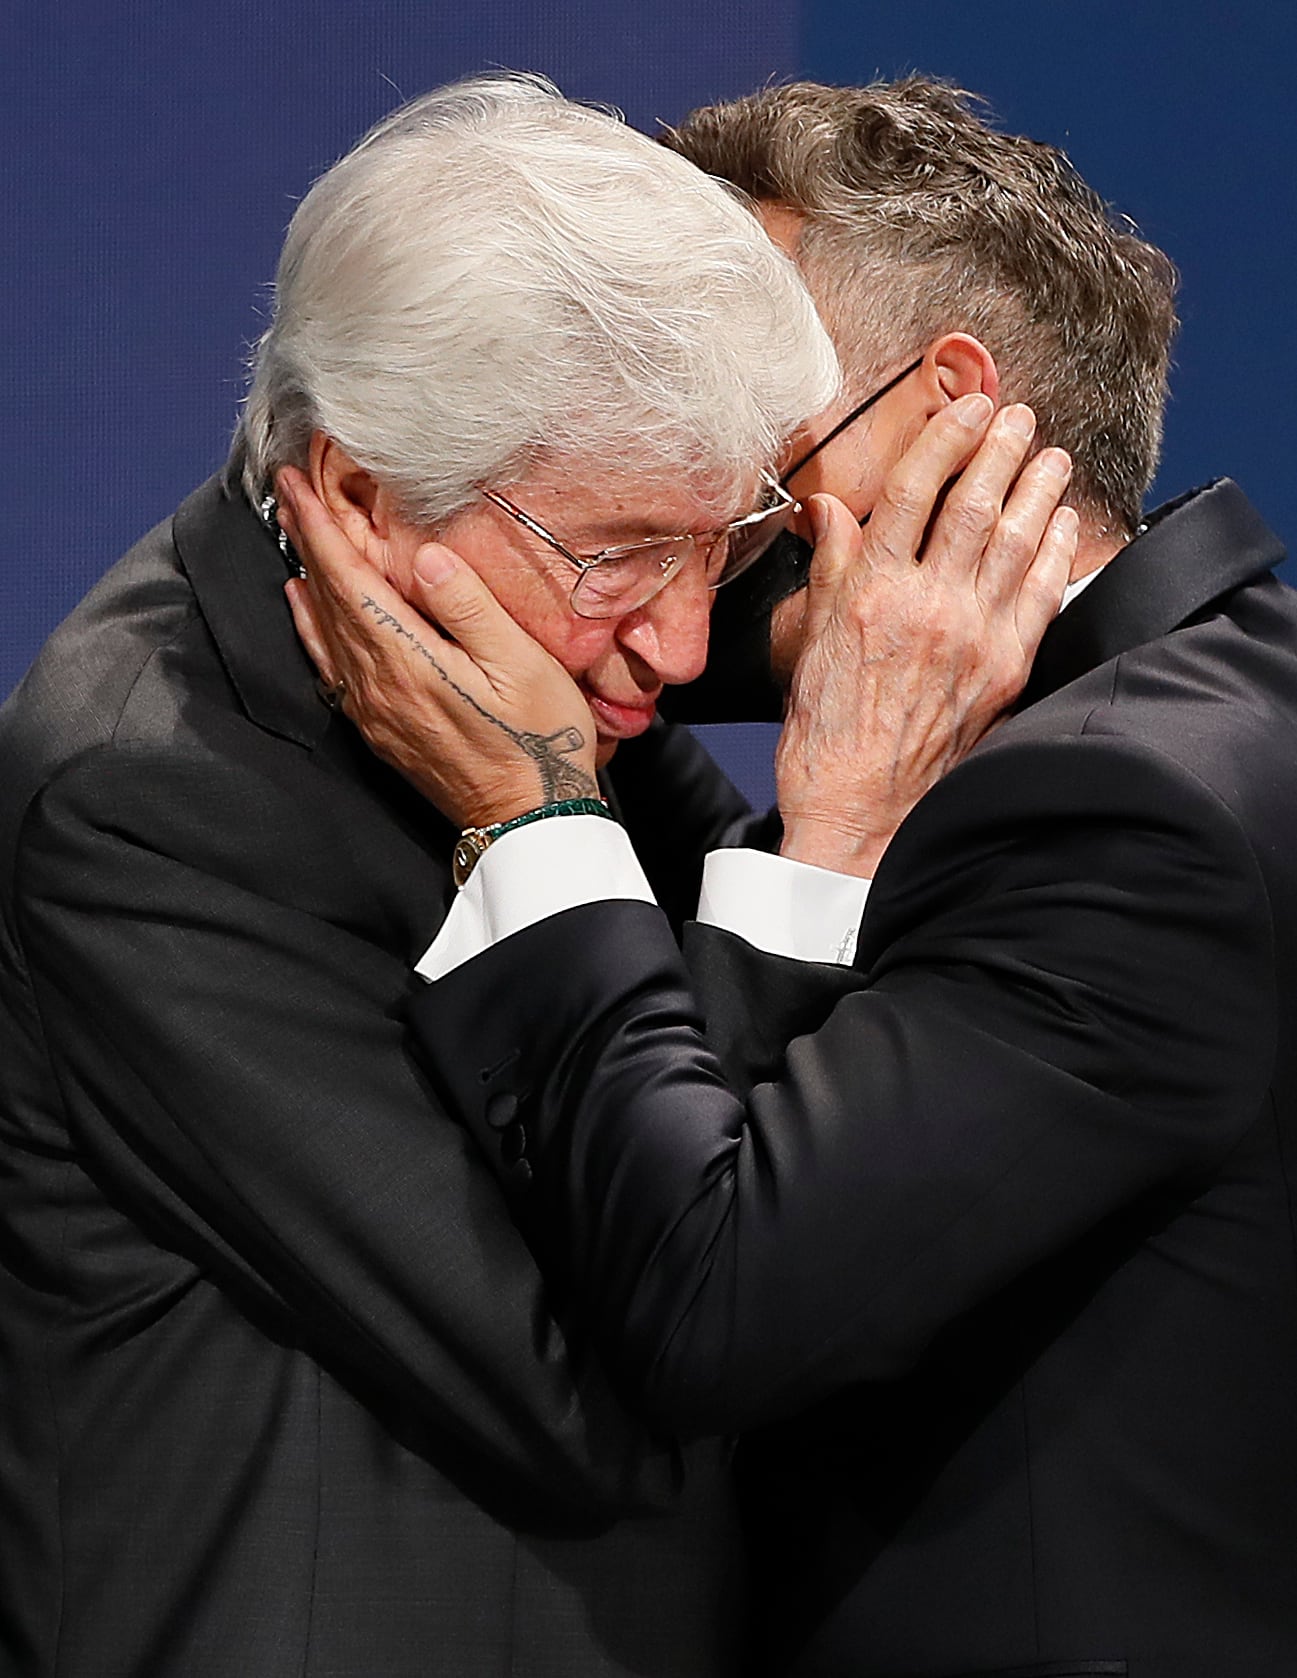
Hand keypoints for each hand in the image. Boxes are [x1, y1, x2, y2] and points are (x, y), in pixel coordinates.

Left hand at [275, 469, 597, 828]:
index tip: (296, 484)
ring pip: (323, 630)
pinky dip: (311, 628)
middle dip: (307, 542)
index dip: (320, 529)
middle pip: (327, 600)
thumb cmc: (539, 738)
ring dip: (307, 578)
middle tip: (289, 492)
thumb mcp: (520, 664)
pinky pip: (330, 665)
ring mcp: (373, 710)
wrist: (530, 814)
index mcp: (406, 660)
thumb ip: (468, 607)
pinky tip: (305, 609)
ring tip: (296, 535)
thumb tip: (423, 556)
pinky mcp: (380, 728)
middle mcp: (376, 685)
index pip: (348, 581)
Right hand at [775, 396, 1076, 876]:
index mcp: (868, 591)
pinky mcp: (1004, 670)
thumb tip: (829, 511)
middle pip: (974, 503)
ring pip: (1015, 540)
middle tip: (1020, 417)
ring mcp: (972, 636)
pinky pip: (1040, 594)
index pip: (915, 490)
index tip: (969, 407)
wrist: (859, 811)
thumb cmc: (824, 736)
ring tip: (1052, 456)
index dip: (946, 437)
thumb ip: (830, 567)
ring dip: (1039, 489)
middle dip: (1003, 449)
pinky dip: (1055, 551)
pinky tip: (1063, 524)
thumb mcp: (809, 643)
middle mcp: (926, 604)